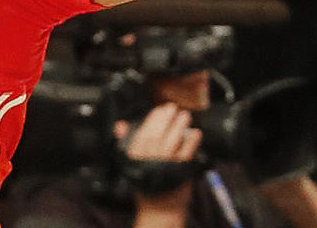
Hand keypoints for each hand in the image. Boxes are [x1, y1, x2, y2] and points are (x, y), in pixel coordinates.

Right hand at [117, 104, 201, 219]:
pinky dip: (191, 142)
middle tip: (172, 107)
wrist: (159, 209)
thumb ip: (125, 142)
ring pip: (172, 141)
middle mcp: (149, 159)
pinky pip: (186, 153)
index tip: (159, 110)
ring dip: (179, 126)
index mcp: (136, 156)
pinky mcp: (180, 172)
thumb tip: (120, 125)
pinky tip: (195, 133)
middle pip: (157, 133)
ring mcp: (164, 165)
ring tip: (185, 115)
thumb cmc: (146, 185)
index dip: (152, 119)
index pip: (143, 132)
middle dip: (166, 118)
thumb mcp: (130, 164)